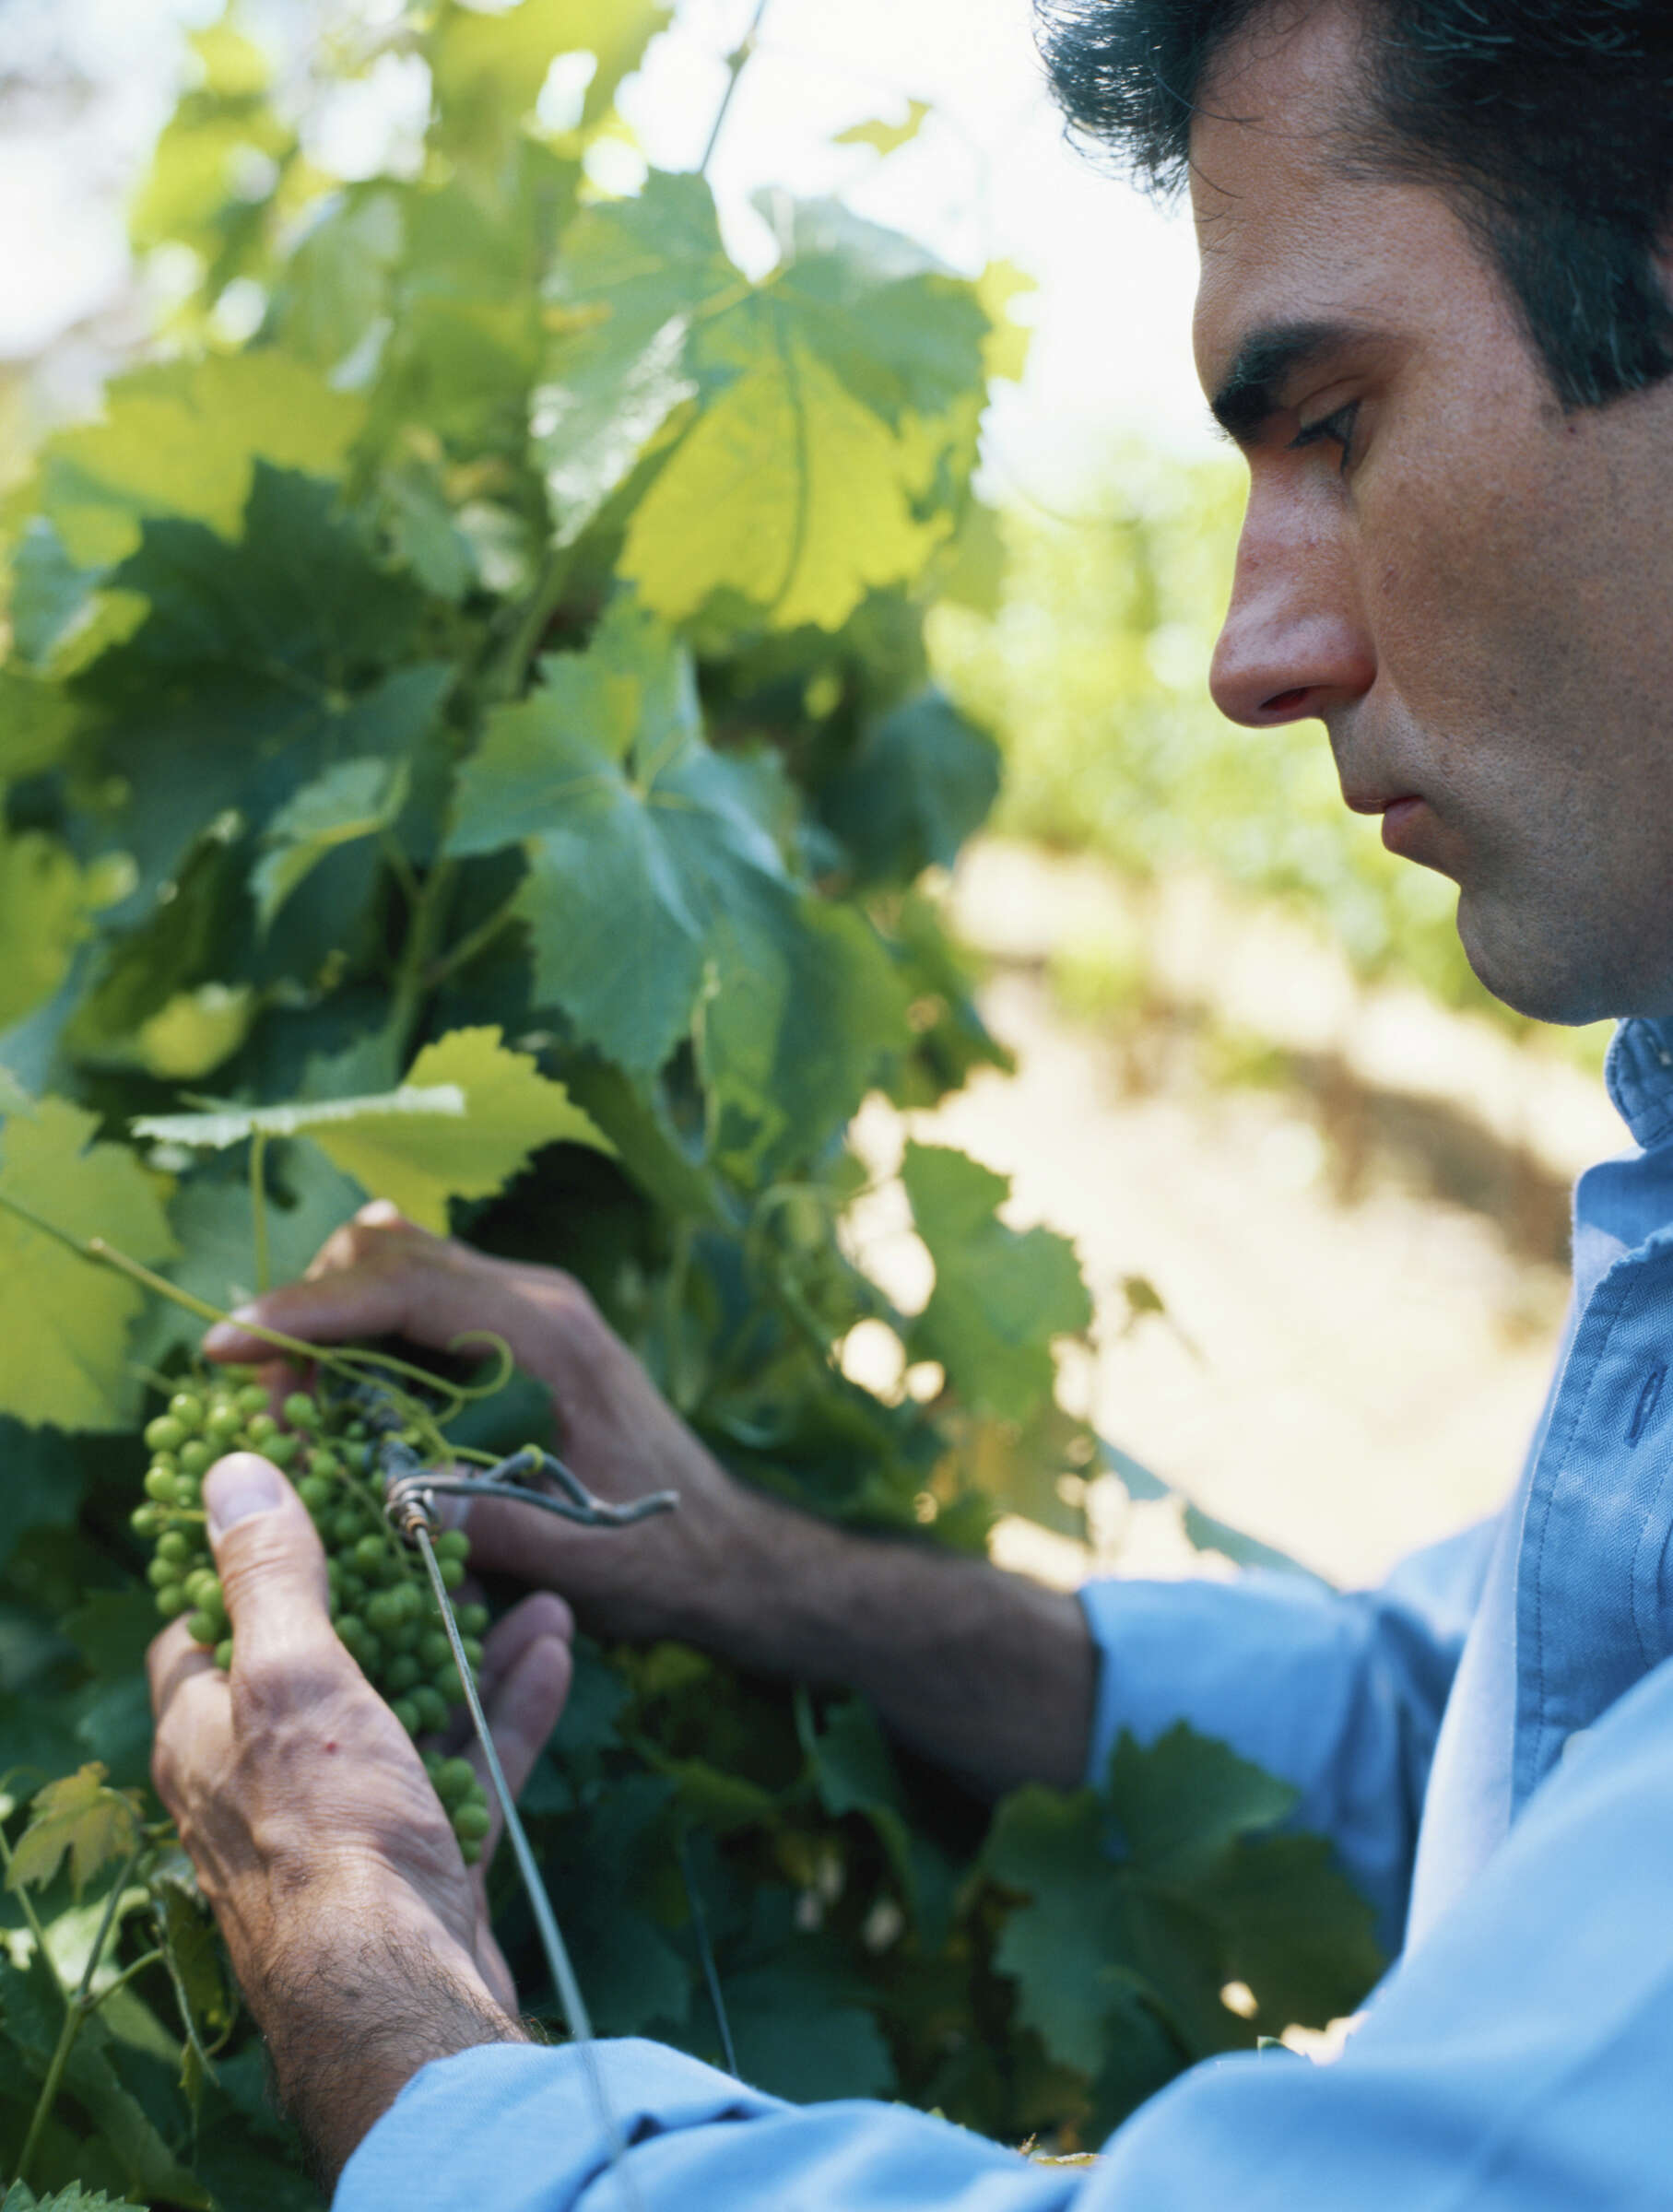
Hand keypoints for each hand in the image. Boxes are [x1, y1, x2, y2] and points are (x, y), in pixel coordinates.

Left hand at [148, 1451, 571, 2181]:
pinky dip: (510, 1702)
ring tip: (520, 1580)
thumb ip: (268, 1574)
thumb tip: (232, 1470)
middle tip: (439, 1526)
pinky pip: (470, 1761)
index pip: (205, 1627)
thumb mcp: (291, 1676)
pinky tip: (554, 1643)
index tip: (309, 1495)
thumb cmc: (326, 1831)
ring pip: (410, 1706)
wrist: (402, 1992)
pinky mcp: (426, 1857)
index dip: (250, 1556)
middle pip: (327, 1659)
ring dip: (466, 1639)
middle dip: (388, 1590)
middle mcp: (269, 1777)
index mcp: (207, 1734)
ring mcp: (353, 1820)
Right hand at [202, 1202, 759, 1645]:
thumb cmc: (654, 1551)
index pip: (405, 1285)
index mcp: (548, 1332)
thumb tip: (368, 1485)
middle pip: (389, 1249)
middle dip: (308, 1309)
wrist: (720, 1549)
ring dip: (328, 1315)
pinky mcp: (510, 1332)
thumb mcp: (563, 1548)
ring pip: (394, 1261)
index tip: (226, 1344)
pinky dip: (358, 1330)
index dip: (307, 1312)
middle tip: (264, 1398)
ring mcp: (523, 1308)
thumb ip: (470, 1512)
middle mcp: (533, 1298)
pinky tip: (334, 1399)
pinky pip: (413, 1298)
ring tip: (291, 1400)